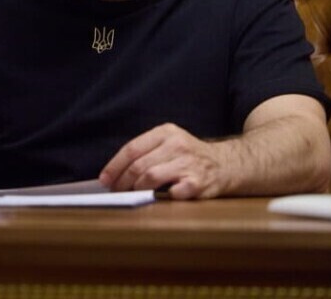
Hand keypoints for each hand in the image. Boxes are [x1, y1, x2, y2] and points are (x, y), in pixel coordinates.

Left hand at [98, 123, 227, 199]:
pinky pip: (173, 192)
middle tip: (116, 192)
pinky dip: (162, 197)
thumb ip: (146, 153)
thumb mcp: (170, 143)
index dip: (115, 166)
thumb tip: (114, 174)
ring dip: (137, 190)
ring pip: (151, 177)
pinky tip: (160, 198)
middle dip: (122, 182)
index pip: (132, 149)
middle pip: (139, 165)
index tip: (104, 180)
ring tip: (133, 195)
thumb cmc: (189, 156)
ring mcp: (189, 163)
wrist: (226, 164)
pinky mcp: (199, 182)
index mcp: (166, 132)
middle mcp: (177, 145)